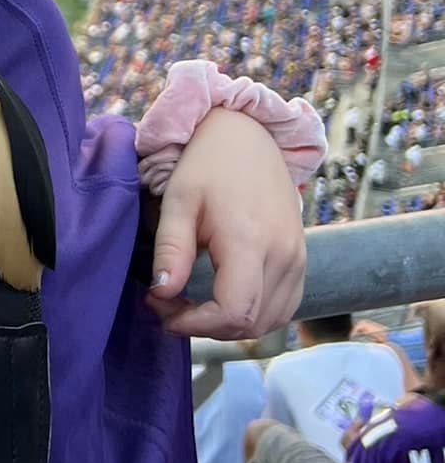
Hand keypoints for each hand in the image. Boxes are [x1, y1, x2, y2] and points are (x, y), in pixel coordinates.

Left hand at [146, 107, 306, 341]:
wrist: (247, 136)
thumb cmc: (207, 164)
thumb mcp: (179, 201)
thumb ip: (171, 249)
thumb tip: (161, 292)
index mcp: (251, 241)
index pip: (234, 312)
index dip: (195, 325)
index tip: (163, 311)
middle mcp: (283, 255)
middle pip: (251, 324)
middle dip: (205, 326)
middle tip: (169, 303)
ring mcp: (297, 258)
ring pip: (269, 321)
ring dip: (229, 325)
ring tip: (192, 302)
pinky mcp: (300, 258)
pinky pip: (283, 306)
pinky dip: (253, 315)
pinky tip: (221, 298)